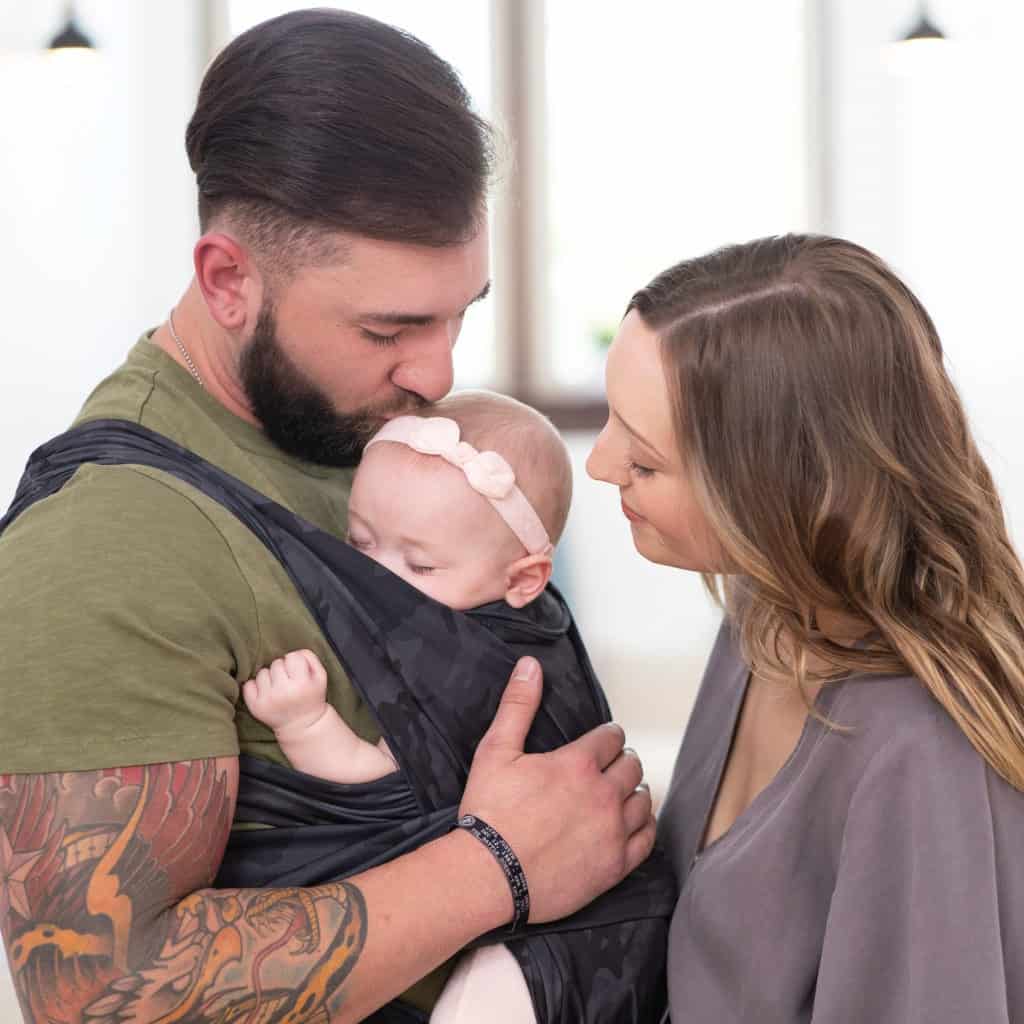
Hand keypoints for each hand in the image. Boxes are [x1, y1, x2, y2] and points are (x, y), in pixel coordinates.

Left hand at [242, 649, 328, 733]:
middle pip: (276, 663)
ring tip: (278, 688)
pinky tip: (266, 692)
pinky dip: (255, 686)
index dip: (296, 663)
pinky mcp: (255, 707)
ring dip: (269, 677)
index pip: (292, 657)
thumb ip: (309, 657)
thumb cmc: (311, 696)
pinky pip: (248, 685)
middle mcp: (283, 692)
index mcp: (302, 683)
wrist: (302, 724)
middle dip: (282, 670)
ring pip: (262, 673)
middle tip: (289, 682)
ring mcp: (267, 700)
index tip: (298, 673)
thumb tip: (290, 652)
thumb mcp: (320, 676)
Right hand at [459, 657, 654, 924]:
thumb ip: (518, 705)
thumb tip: (530, 666)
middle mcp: (603, 795)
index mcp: (578, 764)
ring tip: (623, 790)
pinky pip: (646, 839)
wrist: (488, 875)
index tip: (604, 740)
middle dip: (623, 759)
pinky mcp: (614, 866)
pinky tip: (635, 822)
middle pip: (631, 766)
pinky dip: (644, 825)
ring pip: (642, 800)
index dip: (608, 736)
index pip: (612, 738)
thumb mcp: (496, 750)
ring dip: (634, 790)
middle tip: (612, 763)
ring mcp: (612, 832)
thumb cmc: (490, 813)